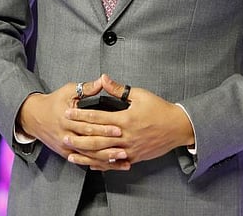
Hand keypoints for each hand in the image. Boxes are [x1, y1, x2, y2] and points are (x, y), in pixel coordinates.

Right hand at [16, 77, 127, 168]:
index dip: (104, 128)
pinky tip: (110, 165)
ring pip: (88, 155)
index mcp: (68, 118)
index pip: (89, 125)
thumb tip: (103, 81)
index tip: (119, 128)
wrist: (33, 117)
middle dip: (108, 146)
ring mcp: (66, 146)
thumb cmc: (54, 102)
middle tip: (125, 147)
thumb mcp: (69, 91)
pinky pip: (83, 161)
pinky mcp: (66, 153)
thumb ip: (87, 88)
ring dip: (105, 158)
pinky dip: (97, 164)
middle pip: (90, 143)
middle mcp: (66, 135)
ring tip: (121, 158)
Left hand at [63, 74, 195, 168]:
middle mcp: (125, 136)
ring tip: (71, 154)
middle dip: (78, 137)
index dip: (81, 115)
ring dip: (85, 154)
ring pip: (102, 154)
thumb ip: (119, 89)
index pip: (97, 117)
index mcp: (125, 119)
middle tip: (64, 135)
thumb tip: (103, 78)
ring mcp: (129, 149)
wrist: (178, 127)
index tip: (68, 112)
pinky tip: (90, 164)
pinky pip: (114, 163)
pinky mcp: (134, 157)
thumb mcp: (140, 95)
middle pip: (96, 138)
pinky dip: (101, 164)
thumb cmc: (160, 109)